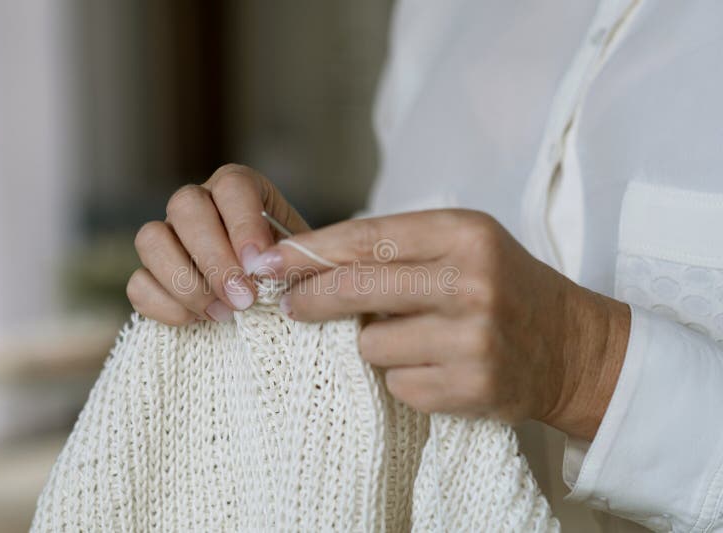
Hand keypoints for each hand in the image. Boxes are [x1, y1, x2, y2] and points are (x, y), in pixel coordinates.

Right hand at [126, 164, 307, 324]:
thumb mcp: (301, 258)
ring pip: (150, 240)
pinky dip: (166, 307)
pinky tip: (200, 321)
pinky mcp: (151, 274)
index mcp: (239, 188)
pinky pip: (138, 284)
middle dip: (214, 259)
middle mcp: (198, 203)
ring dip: (186, 283)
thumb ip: (287, 257)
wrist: (276, 299)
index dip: (243, 224)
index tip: (259, 263)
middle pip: (185, 206)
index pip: (232, 187)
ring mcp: (169, 236)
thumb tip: (262, 267)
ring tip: (224, 313)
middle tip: (244, 299)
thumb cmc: (291, 272)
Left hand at [248, 209, 630, 439]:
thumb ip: (395, 248)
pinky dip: (403, 376)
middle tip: (289, 306)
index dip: (309, 251)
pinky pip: (396, 383)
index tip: (269, 262)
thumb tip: (308, 264)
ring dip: (374, 344)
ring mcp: (472, 339)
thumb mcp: (461, 245)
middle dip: (310, 299)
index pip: (365, 237)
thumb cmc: (501, 286)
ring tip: (413, 337)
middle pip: (357, 288)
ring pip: (370, 345)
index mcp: (464, 234)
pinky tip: (435, 365)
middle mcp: (470, 282)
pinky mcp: (471, 387)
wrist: (571, 347)